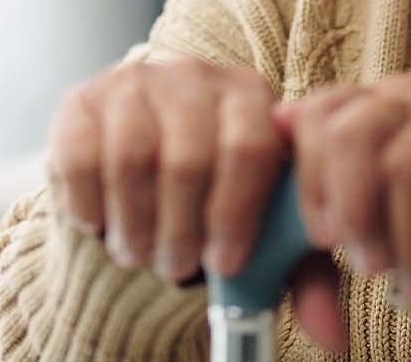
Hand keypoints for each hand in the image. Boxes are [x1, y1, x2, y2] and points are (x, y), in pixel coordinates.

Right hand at [45, 54, 287, 283]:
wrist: (146, 155)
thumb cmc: (218, 193)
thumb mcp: (264, 222)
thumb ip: (299, 269)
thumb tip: (330, 334)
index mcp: (252, 96)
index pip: (251, 149)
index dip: (235, 216)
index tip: (224, 265)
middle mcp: (195, 76)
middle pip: (188, 160)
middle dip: (181, 232)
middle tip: (177, 267)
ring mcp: (135, 83)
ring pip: (132, 161)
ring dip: (136, 226)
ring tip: (141, 254)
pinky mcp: (82, 101)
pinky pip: (80, 159)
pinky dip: (91, 206)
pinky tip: (102, 224)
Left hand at [274, 68, 410, 307]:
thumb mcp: (379, 204)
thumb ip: (328, 184)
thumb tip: (273, 150)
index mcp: (385, 98)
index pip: (323, 111)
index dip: (310, 177)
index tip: (322, 236)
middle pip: (356, 134)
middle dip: (351, 211)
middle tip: (364, 266)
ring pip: (405, 169)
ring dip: (404, 245)